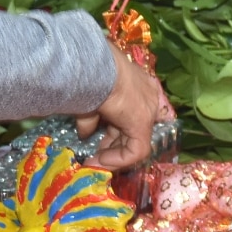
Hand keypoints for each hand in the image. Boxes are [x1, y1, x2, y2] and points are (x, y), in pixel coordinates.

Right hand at [76, 47, 161, 170]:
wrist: (91, 68)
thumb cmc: (89, 75)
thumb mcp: (90, 98)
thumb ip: (91, 118)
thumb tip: (84, 133)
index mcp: (137, 84)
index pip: (131, 112)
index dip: (116, 129)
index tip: (100, 138)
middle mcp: (147, 97)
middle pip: (132, 129)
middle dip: (112, 145)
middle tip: (94, 156)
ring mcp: (147, 111)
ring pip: (134, 141)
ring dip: (112, 155)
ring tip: (93, 163)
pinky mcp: (142, 124)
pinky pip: (136, 150)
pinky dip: (117, 159)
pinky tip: (99, 160)